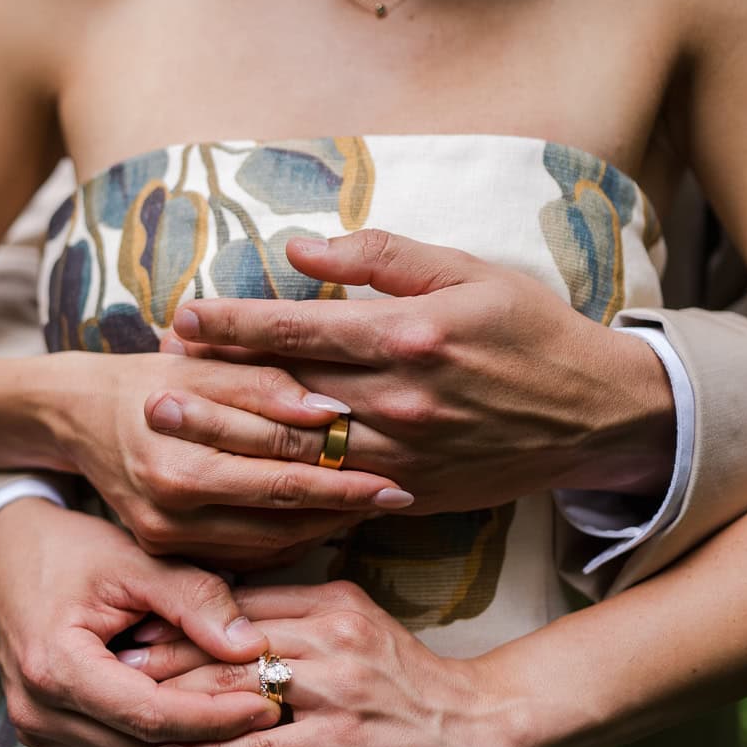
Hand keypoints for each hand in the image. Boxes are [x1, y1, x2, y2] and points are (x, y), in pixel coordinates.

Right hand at [0, 497, 279, 746]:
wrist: (5, 551)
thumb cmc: (67, 549)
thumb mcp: (132, 560)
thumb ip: (193, 600)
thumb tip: (252, 647)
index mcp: (54, 668)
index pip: (151, 716)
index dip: (216, 716)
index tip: (269, 701)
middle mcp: (38, 711)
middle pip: (146, 745)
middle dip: (213, 730)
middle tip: (273, 704)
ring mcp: (37, 726)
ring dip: (190, 736)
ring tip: (245, 705)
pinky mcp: (45, 729)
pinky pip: (117, 745)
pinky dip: (161, 730)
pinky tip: (200, 705)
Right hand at [41, 350, 411, 567]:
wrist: (80, 416)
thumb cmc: (151, 378)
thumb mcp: (203, 365)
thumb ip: (265, 385)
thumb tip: (331, 410)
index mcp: (178, 453)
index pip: (279, 462)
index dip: (341, 465)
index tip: (395, 467)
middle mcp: (169, 503)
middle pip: (279, 509)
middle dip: (345, 502)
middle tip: (400, 494)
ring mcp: (165, 534)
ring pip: (268, 540)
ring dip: (324, 524)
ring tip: (370, 505)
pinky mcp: (165, 550)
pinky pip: (245, 553)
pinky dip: (289, 539)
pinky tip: (323, 520)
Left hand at [126, 581, 533, 746]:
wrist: (478, 720)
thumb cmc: (406, 675)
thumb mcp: (354, 619)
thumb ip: (297, 609)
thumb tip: (225, 607)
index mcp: (328, 599)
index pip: (237, 598)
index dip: (180, 611)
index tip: (130, 618)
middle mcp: (329, 634)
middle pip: (227, 639)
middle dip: (163, 651)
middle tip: (109, 658)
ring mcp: (336, 688)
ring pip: (237, 690)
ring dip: (176, 702)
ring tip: (124, 706)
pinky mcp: (343, 739)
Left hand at [158, 229, 676, 512]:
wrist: (597, 413)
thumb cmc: (529, 329)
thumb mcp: (466, 271)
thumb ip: (381, 257)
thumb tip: (300, 250)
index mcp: (408, 336)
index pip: (299, 328)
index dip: (234, 325)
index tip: (182, 320)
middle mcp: (400, 399)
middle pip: (284, 397)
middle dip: (212, 393)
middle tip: (149, 392)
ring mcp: (404, 454)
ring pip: (300, 452)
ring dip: (231, 444)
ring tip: (173, 436)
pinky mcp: (411, 493)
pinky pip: (335, 496)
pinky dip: (283, 490)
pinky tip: (236, 488)